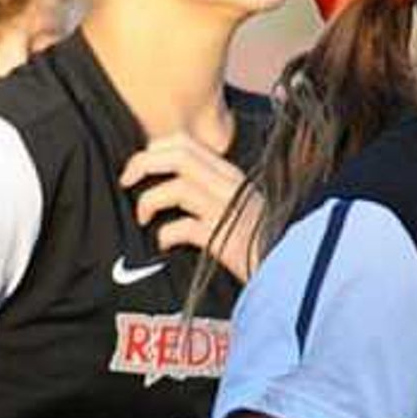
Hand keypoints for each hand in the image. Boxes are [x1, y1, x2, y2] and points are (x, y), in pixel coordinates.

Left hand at [122, 136, 260, 281]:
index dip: (154, 149)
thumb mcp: (240, 206)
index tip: (140, 167)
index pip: (186, 143)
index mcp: (231, 176)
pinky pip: (182, 227)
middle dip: (142, 164)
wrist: (290, 274)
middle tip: (127, 182)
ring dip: (149, 201)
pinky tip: (164, 244)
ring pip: (176, 187)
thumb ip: (212, 190)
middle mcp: (231, 187)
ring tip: (144, 218)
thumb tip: (169, 183)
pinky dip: (164, 235)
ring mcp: (228, 212)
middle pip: (178, 156)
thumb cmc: (260, 243)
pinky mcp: (224, 240)